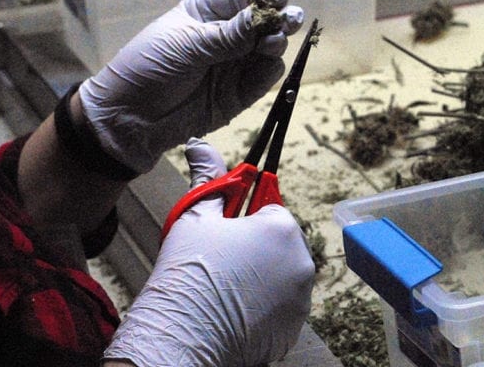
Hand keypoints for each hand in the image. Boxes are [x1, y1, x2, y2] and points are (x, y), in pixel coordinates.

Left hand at [79, 0, 304, 172]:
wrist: (132, 118)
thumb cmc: (150, 68)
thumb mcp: (188, 45)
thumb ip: (230, 34)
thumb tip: (265, 18)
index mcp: (206, 12)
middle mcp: (225, 35)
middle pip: (262, 22)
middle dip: (278, 19)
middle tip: (291, 20)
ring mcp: (234, 64)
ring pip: (267, 49)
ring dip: (276, 44)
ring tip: (274, 44)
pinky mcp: (240, 92)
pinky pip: (263, 77)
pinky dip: (270, 71)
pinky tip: (271, 66)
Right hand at [103, 138, 314, 365]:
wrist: (181, 337)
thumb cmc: (187, 273)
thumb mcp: (194, 217)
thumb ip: (208, 177)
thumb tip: (201, 145)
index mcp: (281, 228)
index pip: (270, 208)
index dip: (243, 219)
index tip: (224, 232)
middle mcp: (302, 261)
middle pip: (279, 243)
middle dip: (255, 248)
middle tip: (220, 262)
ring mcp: (301, 298)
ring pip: (281, 276)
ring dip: (261, 277)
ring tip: (224, 288)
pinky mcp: (294, 328)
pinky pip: (281, 307)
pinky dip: (263, 308)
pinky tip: (234, 311)